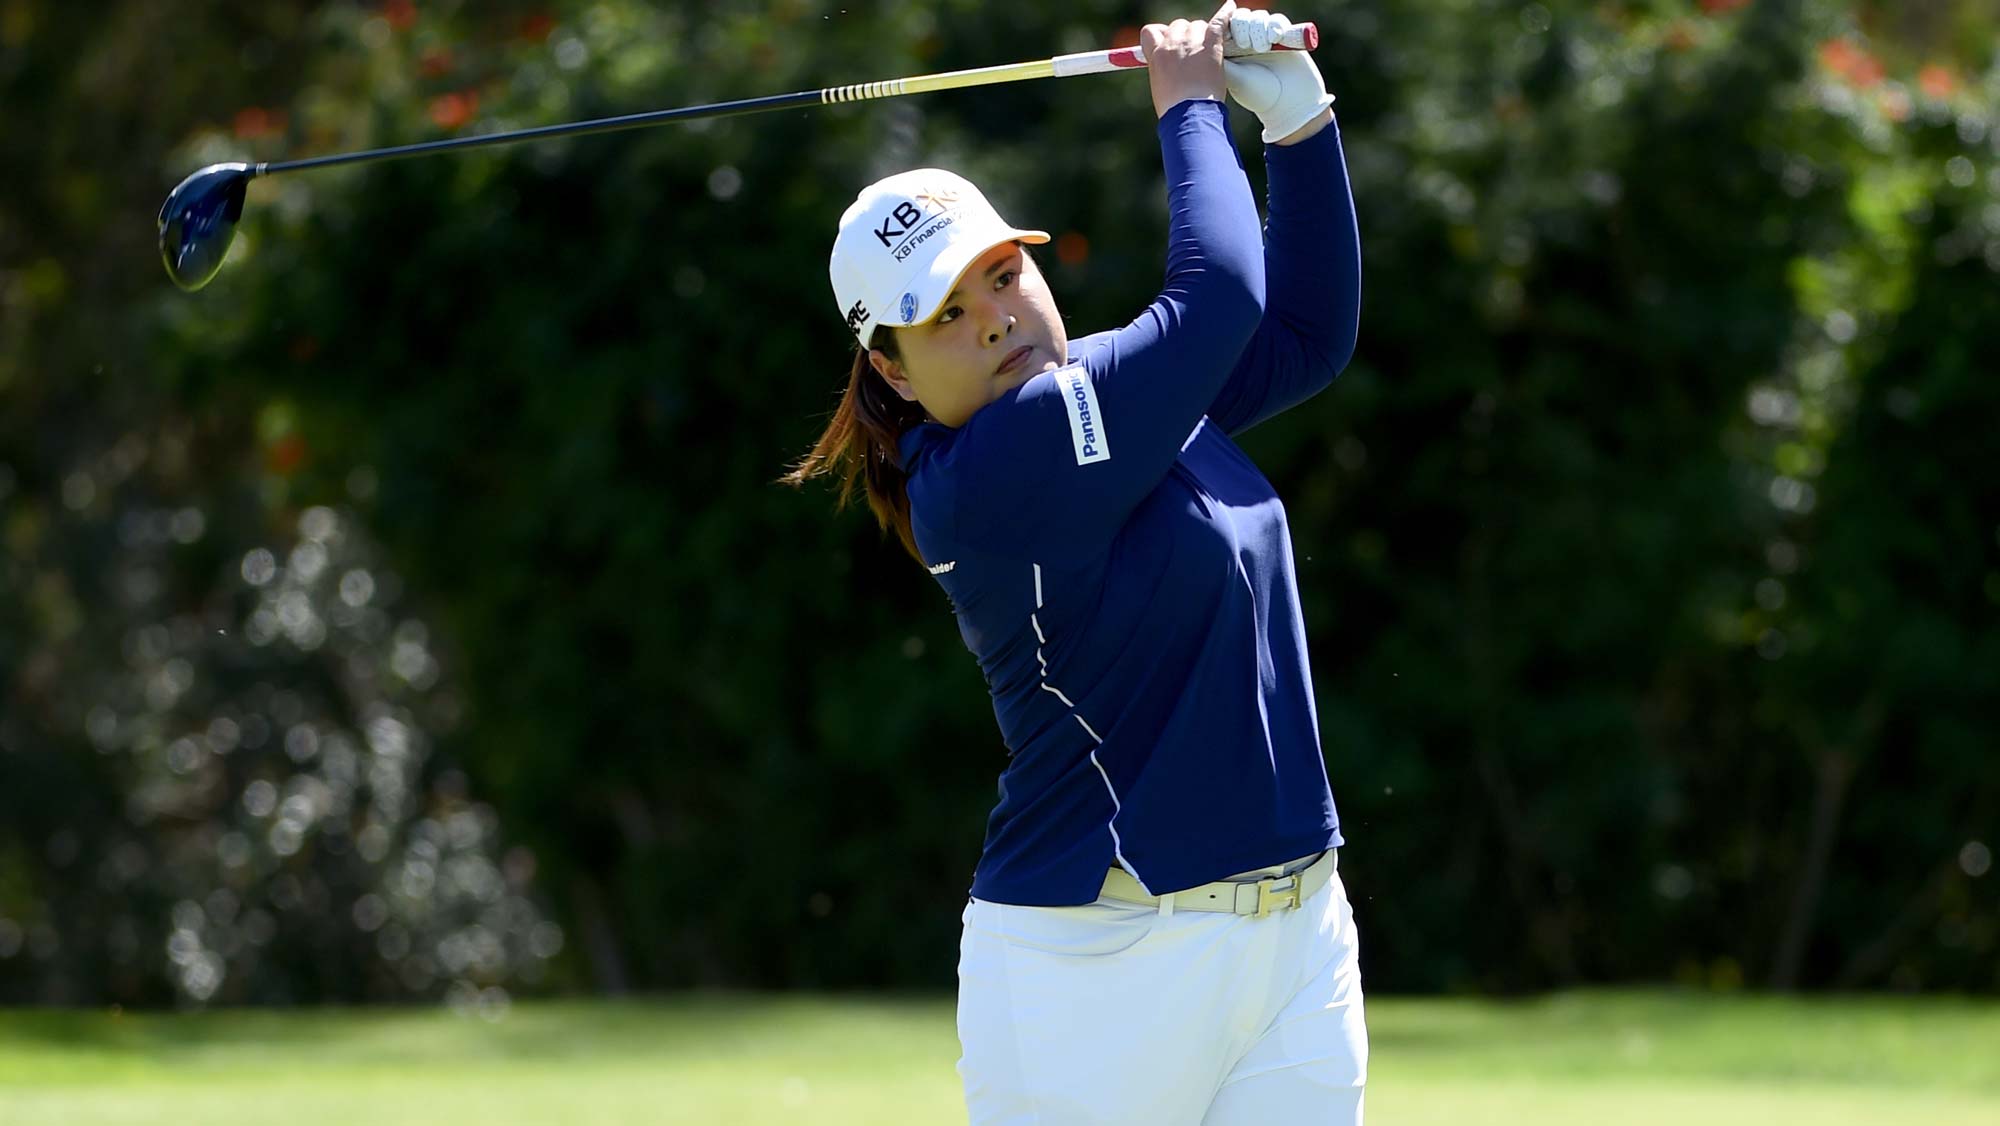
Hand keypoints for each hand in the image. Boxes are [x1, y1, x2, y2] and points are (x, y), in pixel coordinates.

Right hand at [1143, 1, 1235, 119]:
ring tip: (1209, 53)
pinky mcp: (1211, 45)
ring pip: (1198, 25)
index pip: (1152, 31)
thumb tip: (1168, 66)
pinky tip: (1230, 7)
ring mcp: (1192, 42)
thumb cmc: (1175, 108)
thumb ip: (1162, 68)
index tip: (1171, 45)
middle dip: (1187, 37)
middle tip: (1195, 55)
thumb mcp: (1159, 86)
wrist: (1189, 115)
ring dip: (1203, 35)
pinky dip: (1225, 13)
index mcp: (1155, 53)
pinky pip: (1219, 21)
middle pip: (1179, 26)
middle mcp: (1171, 43)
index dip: (1163, 36)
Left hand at [1221, 9, 1336, 143]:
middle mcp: (1248, 42)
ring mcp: (1266, 38)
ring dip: (1258, 27)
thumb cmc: (1259, 95)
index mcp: (1231, 51)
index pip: (1224, 27)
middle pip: (1241, 18)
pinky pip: (1277, 20)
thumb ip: (1221, 58)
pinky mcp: (1285, 36)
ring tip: (1262, 48)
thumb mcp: (1235, 77)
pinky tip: (1274, 37)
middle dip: (1242, 26)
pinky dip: (1275, 25)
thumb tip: (1205, 41)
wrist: (1291, 104)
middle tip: (1245, 45)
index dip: (1226, 25)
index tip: (1229, 36)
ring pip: (1258, 17)